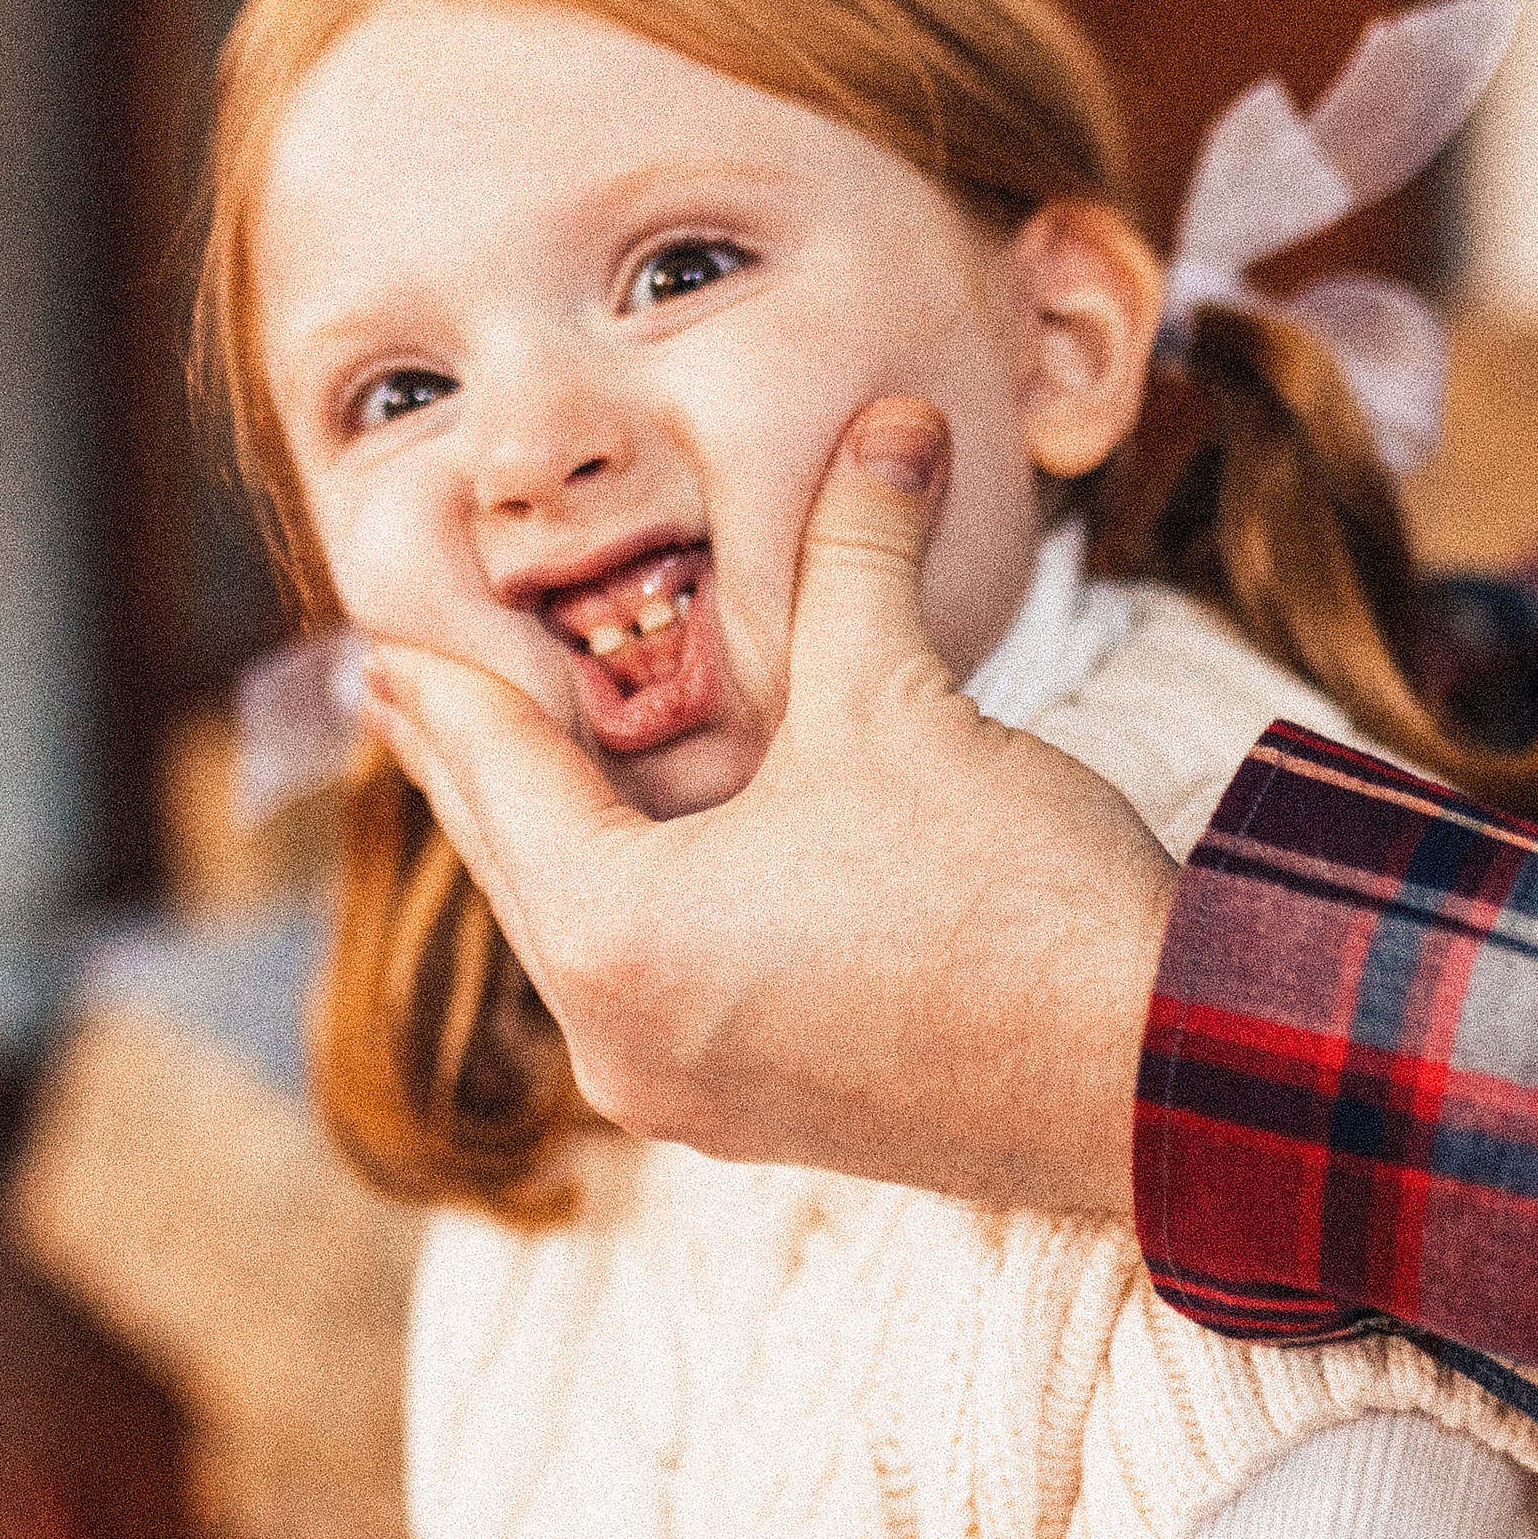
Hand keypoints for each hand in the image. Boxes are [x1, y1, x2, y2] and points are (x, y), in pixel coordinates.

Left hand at [363, 400, 1175, 1220]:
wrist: (1159, 1076)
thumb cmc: (1012, 900)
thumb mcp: (901, 699)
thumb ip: (861, 549)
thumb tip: (888, 421)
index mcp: (617, 937)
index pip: (497, 779)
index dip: (443, 691)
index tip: (378, 643)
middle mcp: (624, 1040)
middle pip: (518, 870)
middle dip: (472, 770)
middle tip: (404, 692)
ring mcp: (695, 1099)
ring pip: (583, 940)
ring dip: (556, 846)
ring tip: (523, 769)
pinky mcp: (773, 1118)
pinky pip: (654, 991)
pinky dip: (636, 910)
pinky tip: (655, 866)